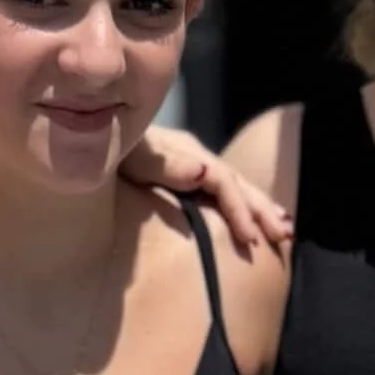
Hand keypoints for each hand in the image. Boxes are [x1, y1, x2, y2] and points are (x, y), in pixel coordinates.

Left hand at [120, 127, 292, 257]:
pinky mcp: (185, 176)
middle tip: (284, 235)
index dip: (238, 209)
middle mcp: (195, 156)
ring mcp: (192, 165)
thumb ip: (165, 164)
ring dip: (260, 208)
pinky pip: (221, 192)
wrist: (90, 137)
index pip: (222, 181)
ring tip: (284, 230)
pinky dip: (242, 206)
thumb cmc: (108, 151)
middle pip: (237, 183)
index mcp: (186, 152)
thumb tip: (205, 172)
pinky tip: (254, 219)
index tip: (250, 238)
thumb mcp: (133, 155)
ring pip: (236, 187)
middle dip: (261, 210)